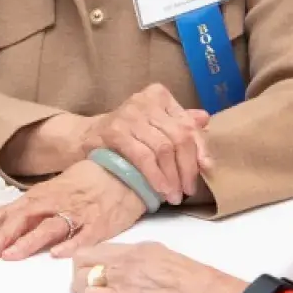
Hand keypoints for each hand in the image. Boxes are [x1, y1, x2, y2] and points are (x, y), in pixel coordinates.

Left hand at [0, 160, 145, 260]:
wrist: (124, 170)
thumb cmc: (86, 183)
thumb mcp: (53, 191)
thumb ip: (31, 209)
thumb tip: (4, 225)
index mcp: (40, 196)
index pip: (7, 213)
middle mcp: (54, 203)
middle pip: (22, 219)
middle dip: (0, 237)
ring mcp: (77, 213)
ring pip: (49, 227)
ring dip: (28, 242)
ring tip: (10, 256)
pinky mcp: (99, 224)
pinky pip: (83, 236)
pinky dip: (69, 245)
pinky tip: (57, 255)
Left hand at [72, 243, 247, 292]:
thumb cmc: (196, 282)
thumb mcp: (166, 257)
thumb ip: (141, 259)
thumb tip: (126, 267)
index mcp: (137, 249)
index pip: (96, 249)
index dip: (88, 262)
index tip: (91, 273)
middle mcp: (124, 260)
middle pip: (81, 261)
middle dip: (80, 276)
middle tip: (90, 288)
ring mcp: (122, 280)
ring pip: (80, 282)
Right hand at [88, 84, 213, 205]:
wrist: (86, 137)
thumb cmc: (128, 133)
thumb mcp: (155, 125)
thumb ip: (179, 123)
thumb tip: (205, 119)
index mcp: (159, 96)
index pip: (187, 124)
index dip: (200, 149)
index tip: (206, 170)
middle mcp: (144, 101)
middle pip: (178, 137)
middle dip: (187, 168)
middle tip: (187, 190)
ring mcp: (128, 115)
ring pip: (163, 148)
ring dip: (172, 177)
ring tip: (174, 195)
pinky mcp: (114, 132)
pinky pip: (143, 157)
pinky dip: (155, 176)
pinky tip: (159, 190)